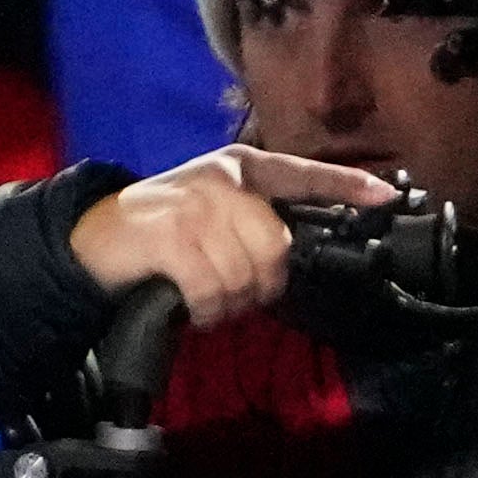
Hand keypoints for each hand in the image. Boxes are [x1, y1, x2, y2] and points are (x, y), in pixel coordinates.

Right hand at [66, 143, 390, 327]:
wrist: (91, 238)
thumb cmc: (156, 232)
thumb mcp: (208, 211)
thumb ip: (249, 219)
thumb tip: (288, 256)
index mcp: (238, 167)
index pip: (302, 173)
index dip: (346, 185)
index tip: (386, 197)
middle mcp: (223, 180)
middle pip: (276, 247)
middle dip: (261, 285)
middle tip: (235, 298)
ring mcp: (195, 206)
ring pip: (246, 274)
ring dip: (229, 304)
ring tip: (210, 304)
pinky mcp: (170, 237)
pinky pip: (212, 289)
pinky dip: (206, 310)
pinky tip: (195, 308)